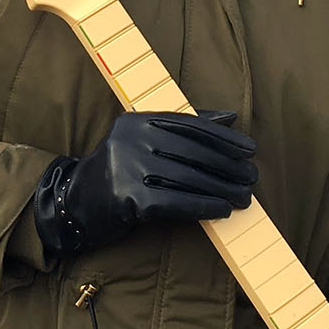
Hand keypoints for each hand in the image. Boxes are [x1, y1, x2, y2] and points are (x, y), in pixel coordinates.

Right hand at [33, 110, 255, 260]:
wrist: (76, 206)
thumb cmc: (121, 172)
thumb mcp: (145, 142)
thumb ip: (184, 128)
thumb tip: (230, 118)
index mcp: (137, 120)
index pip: (189, 126)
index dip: (224, 138)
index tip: (250, 150)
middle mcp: (130, 140)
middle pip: (192, 153)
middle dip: (228, 167)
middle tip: (252, 178)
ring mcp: (127, 168)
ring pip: (187, 179)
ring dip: (222, 189)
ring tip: (243, 198)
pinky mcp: (128, 198)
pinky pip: (175, 202)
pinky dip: (203, 206)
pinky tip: (222, 210)